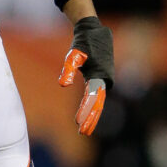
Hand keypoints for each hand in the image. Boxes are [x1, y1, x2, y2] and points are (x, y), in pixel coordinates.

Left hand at [57, 16, 113, 135]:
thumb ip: (68, 70)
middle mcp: (104, 80)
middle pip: (97, 105)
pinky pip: (97, 96)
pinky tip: (84, 113)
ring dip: (91, 115)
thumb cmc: (82, 44)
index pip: (92, 100)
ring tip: (82, 128)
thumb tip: (62, 85)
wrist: (93, 32)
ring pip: (98, 102)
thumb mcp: (73, 56)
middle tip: (82, 133)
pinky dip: (91, 106)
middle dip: (90, 119)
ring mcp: (104, 80)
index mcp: (99, 76)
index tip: (78, 123)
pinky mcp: (101, 78)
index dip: (86, 112)